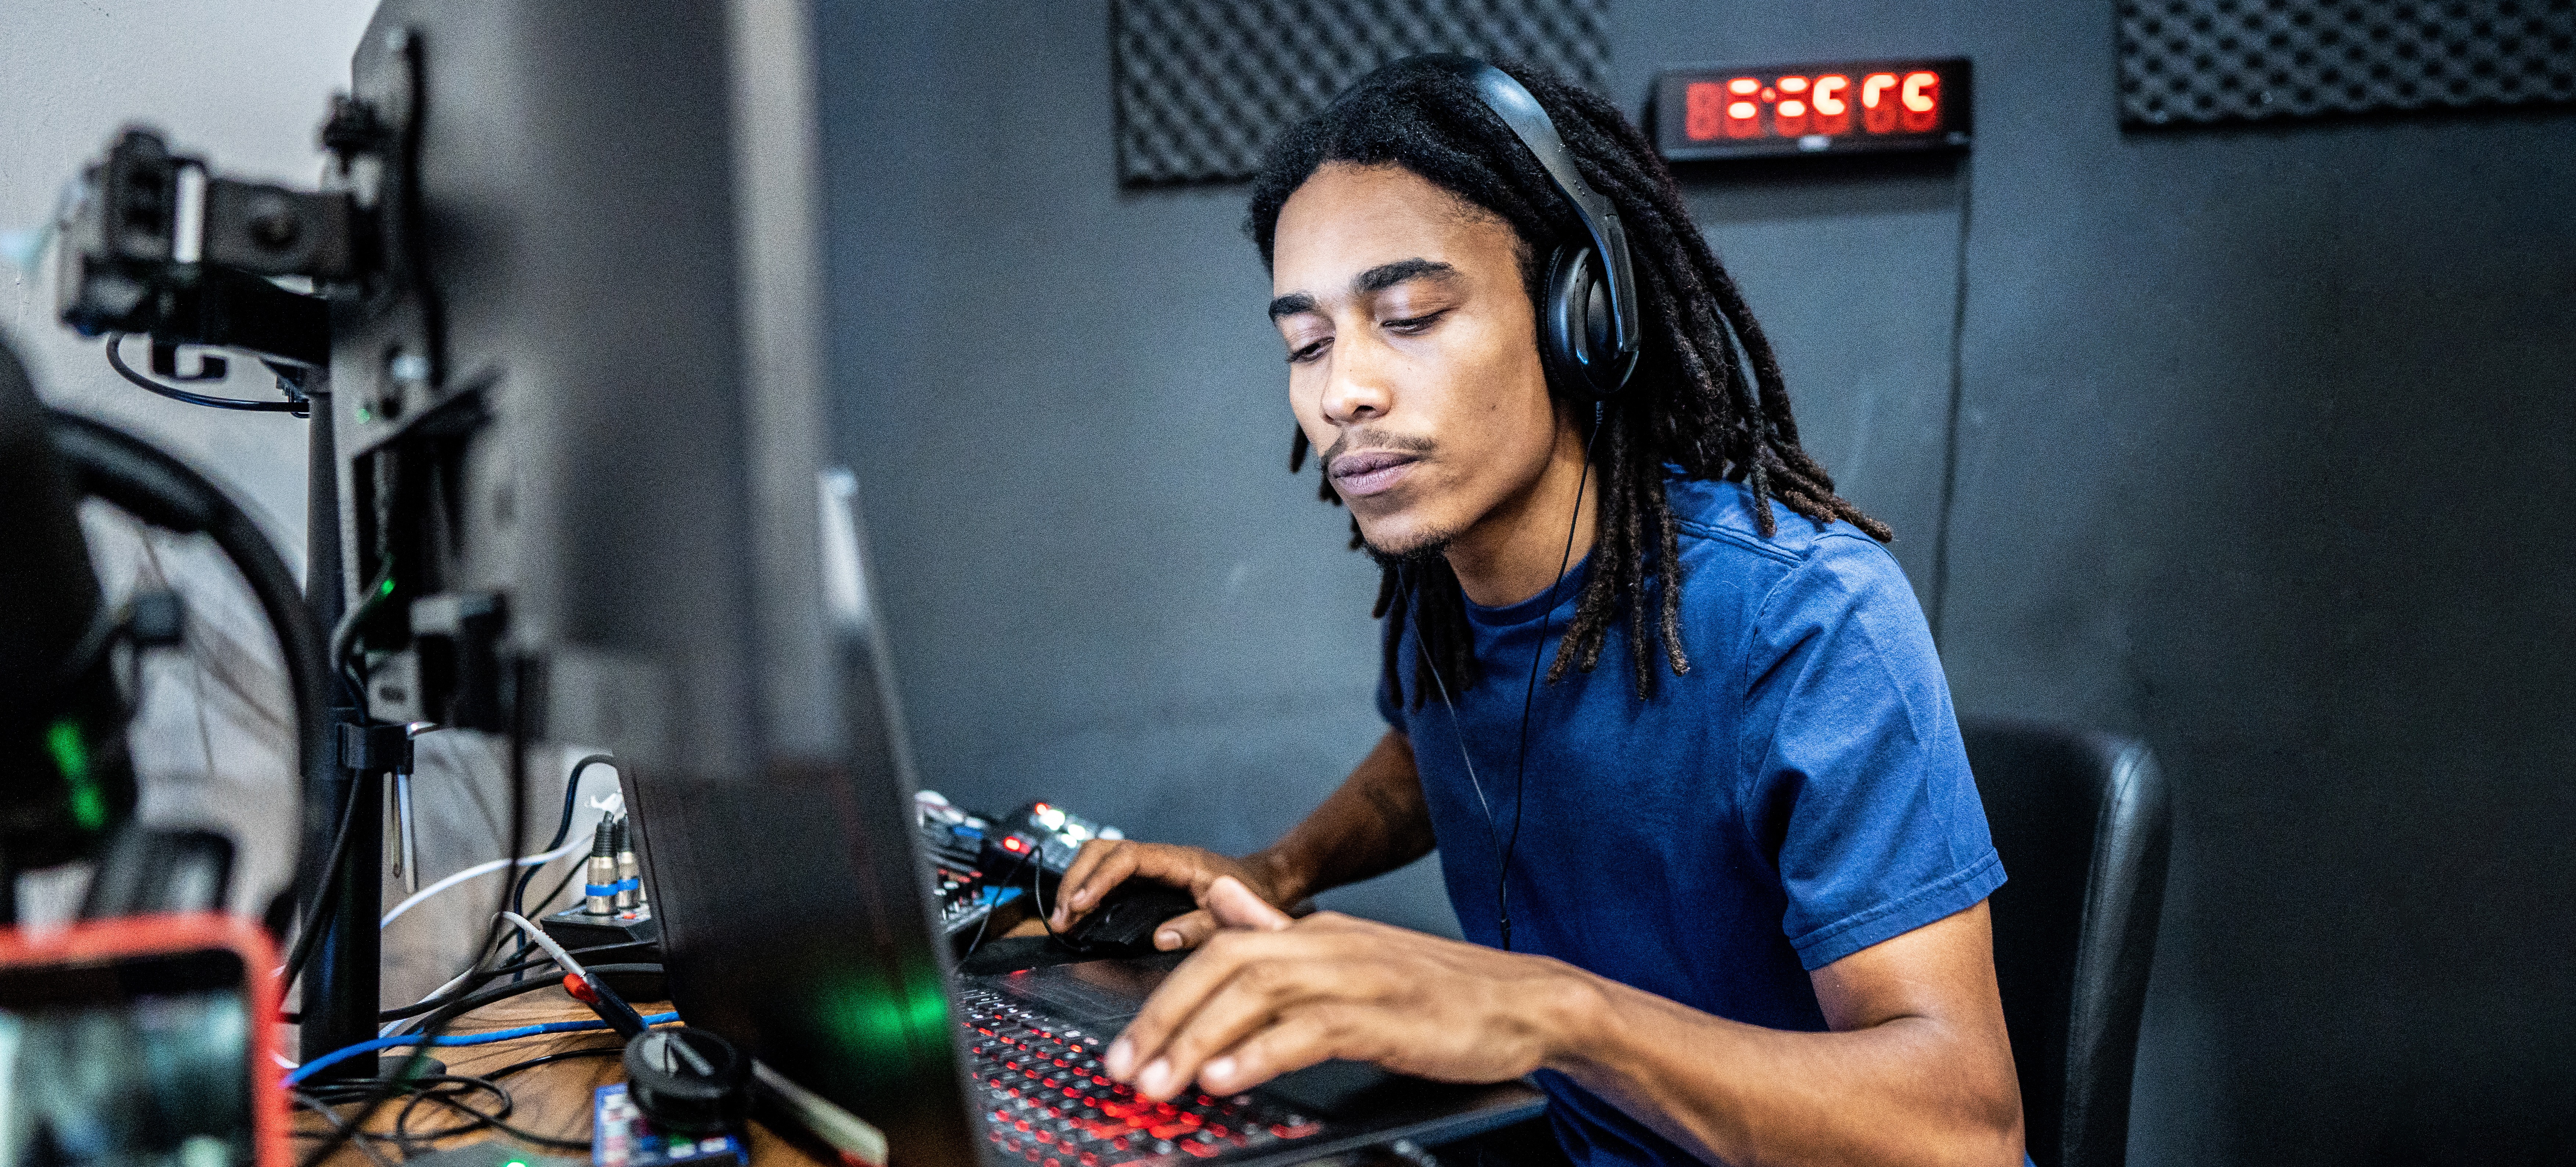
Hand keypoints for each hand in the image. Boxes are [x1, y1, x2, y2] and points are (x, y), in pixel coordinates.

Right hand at [1049, 840, 1292, 949]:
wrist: (1269, 883)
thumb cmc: (1255, 895)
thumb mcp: (1234, 916)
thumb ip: (1200, 927)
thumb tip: (1161, 938)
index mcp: (1179, 860)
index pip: (1127, 858)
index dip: (1099, 879)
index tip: (1078, 905)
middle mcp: (1161, 858)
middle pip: (1102, 850)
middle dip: (1075, 879)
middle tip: (1060, 917)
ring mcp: (1152, 867)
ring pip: (1101, 858)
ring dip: (1077, 884)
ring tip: (1062, 919)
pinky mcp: (1149, 879)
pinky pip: (1110, 876)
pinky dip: (1089, 891)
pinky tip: (1079, 916)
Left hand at [1100, 877, 1594, 1100]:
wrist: (1528, 1000)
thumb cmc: (1438, 990)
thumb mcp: (1351, 951)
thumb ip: (1278, 930)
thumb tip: (1220, 900)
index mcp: (1317, 934)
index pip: (1219, 951)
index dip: (1165, 997)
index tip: (1128, 1046)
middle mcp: (1331, 946)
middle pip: (1225, 967)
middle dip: (1166, 1019)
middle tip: (1126, 1069)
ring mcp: (1362, 978)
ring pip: (1259, 993)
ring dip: (1200, 1040)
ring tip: (1161, 1083)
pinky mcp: (1390, 1017)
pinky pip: (1313, 1029)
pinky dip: (1263, 1052)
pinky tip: (1228, 1078)